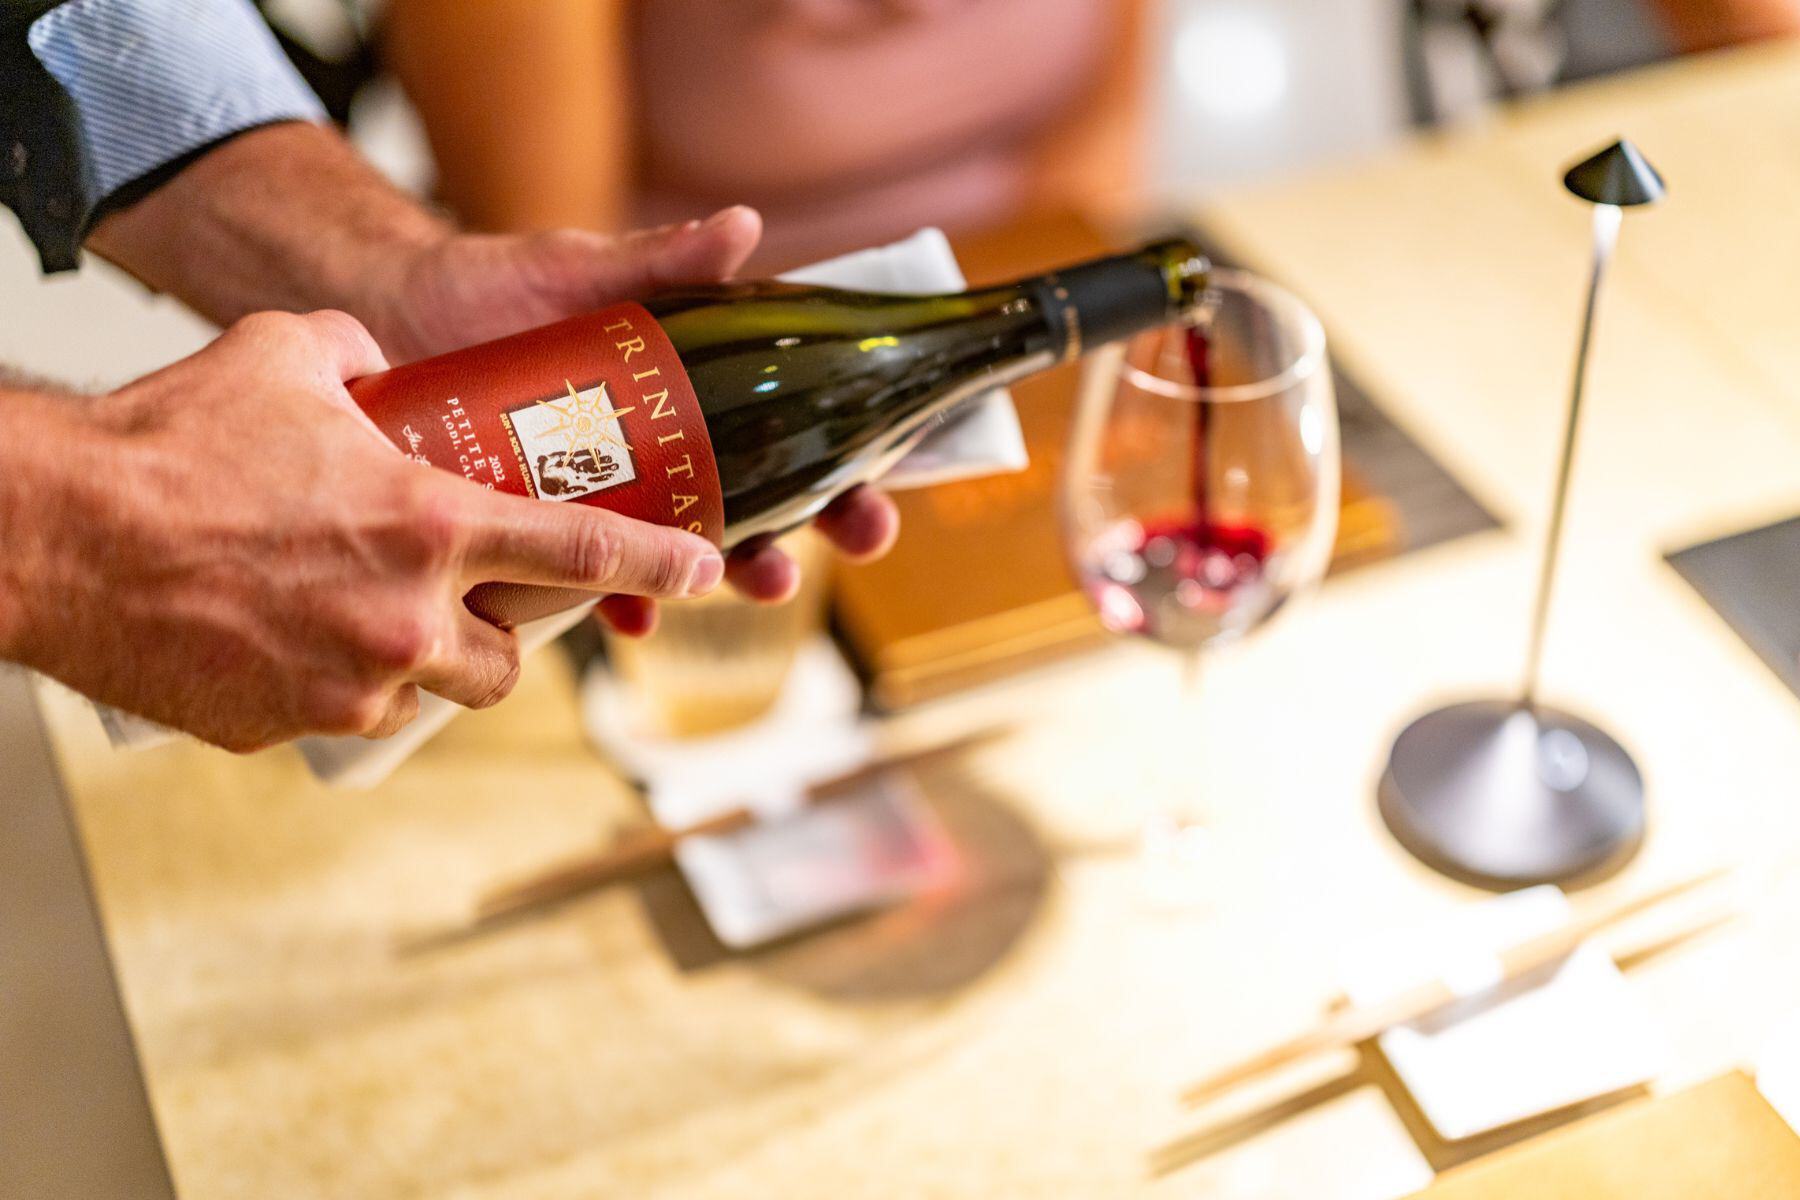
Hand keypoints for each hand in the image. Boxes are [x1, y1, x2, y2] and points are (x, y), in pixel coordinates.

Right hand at [2, 311, 723, 750]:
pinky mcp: (284, 726)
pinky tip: (285, 634)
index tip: (705, 569)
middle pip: (510, 661)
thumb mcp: (286, 360)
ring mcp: (347, 683)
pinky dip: (330, 680)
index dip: (655, 561)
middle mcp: (406, 618)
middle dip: (503, 639)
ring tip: (367, 616)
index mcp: (432, 526)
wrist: (54, 531)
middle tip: (471, 602)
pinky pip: (338, 710)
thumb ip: (358, 353)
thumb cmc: (169, 442)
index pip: (581, 554)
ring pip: (426, 693)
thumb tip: (376, 351)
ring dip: (418, 662)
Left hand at [368, 206, 899, 630]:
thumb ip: (660, 259)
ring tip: (732, 589)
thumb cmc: (492, 286)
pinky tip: (631, 617)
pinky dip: (615, 604)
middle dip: (791, 546)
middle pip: (753, 511)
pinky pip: (588, 583)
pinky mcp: (538, 531)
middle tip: (798, 563)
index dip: (842, 478)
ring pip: (682, 554)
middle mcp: (660, 453)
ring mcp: (604, 498)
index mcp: (691, 394)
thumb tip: (744, 227)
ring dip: (717, 581)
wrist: (387, 316)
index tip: (873, 502)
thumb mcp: (578, 269)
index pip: (788, 439)